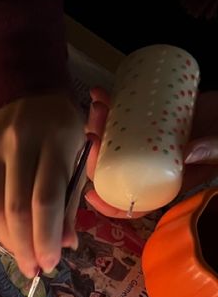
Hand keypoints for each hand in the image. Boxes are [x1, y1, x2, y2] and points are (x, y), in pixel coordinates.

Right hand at [0, 91, 84, 276]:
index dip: (46, 237)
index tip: (51, 263)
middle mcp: (18, 145)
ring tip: (23, 261)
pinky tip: (11, 238)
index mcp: (53, 141)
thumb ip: (70, 199)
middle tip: (34, 271)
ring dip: (10, 241)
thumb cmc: (59, 128)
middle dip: (26, 246)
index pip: (46, 199)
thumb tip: (65, 243)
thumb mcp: (76, 155)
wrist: (22, 91)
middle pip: (17, 208)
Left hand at [85, 87, 217, 215]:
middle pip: (113, 167)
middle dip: (95, 153)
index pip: (131, 202)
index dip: (107, 203)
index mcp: (163, 182)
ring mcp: (147, 141)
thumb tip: (186, 153)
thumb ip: (209, 152)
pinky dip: (110, 104)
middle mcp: (150, 164)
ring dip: (98, 125)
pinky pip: (122, 115)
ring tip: (98, 105)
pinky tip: (101, 93)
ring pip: (112, 141)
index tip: (90, 193)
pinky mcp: (148, 119)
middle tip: (93, 132)